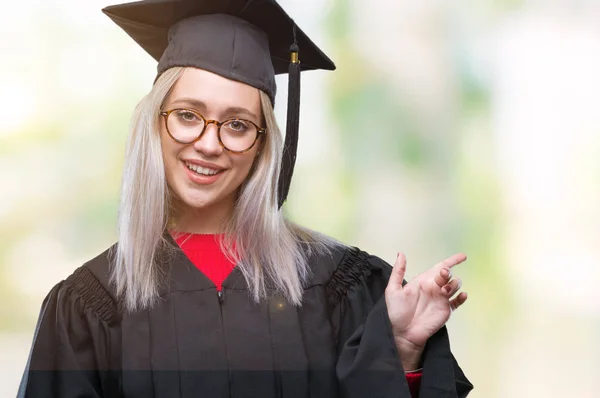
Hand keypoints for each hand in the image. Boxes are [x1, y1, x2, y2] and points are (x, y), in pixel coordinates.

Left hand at [385, 252, 467, 369]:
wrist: (402, 333)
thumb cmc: (395, 312)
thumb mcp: (393, 290)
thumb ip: (398, 272)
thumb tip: (401, 253)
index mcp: (422, 281)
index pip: (439, 267)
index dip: (451, 261)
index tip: (463, 256)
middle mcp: (433, 288)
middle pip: (448, 275)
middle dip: (448, 273)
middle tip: (443, 276)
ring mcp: (440, 299)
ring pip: (455, 286)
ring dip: (454, 284)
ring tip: (445, 290)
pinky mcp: (445, 310)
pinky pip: (457, 302)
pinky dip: (462, 298)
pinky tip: (461, 295)